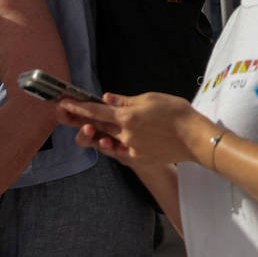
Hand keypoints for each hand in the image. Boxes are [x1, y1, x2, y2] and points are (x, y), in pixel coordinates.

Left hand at [57, 92, 212, 166]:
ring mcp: (130, 148)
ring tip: (91, 126)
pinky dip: (114, 143)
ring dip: (97, 132)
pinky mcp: (137, 158)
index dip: (77, 107)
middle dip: (81, 119)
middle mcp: (124, 134)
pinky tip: (113, 138)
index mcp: (127, 116)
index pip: (96, 111)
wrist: (194, 137)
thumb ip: (127, 101)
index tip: (63, 104)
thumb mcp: (152, 99)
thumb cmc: (177, 113)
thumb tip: (106, 98)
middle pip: (97, 126)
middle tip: (66, 114)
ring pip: (107, 139)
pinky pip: (119, 150)